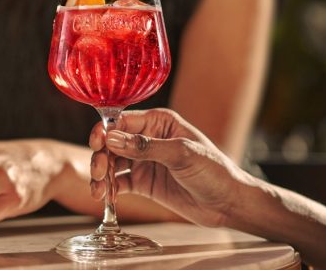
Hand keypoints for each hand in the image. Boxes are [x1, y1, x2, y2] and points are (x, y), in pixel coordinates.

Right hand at [89, 108, 257, 227]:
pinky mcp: (144, 182)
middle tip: (99, 173)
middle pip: (112, 142)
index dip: (105, 131)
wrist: (228, 203)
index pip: (122, 121)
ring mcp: (145, 161)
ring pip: (112, 163)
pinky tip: (106, 197)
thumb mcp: (181, 154)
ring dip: (101, 175)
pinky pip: (119, 182)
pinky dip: (109, 189)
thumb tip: (113, 138)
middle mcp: (148, 139)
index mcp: (159, 123)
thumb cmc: (214, 171)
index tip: (97, 144)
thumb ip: (146, 146)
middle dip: (101, 156)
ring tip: (99, 191)